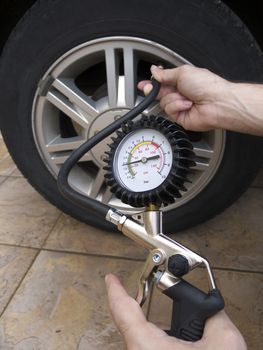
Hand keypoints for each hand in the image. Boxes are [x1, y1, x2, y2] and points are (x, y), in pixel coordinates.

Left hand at [105, 274, 246, 349]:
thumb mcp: (223, 343)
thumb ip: (214, 317)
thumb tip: (210, 309)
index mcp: (149, 348)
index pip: (124, 311)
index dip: (116, 291)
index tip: (111, 279)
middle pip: (134, 325)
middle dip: (142, 308)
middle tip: (150, 293)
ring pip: (142, 340)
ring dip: (153, 328)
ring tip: (167, 322)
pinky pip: (147, 348)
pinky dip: (157, 341)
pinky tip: (171, 341)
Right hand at [138, 65, 262, 134]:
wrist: (217, 103)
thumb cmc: (207, 85)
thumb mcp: (183, 72)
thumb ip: (166, 74)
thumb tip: (155, 71)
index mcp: (181, 81)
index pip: (162, 82)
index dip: (151, 84)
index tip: (143, 85)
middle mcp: (180, 94)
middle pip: (160, 94)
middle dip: (157, 91)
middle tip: (153, 90)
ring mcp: (180, 106)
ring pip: (163, 103)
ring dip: (173, 98)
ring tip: (186, 97)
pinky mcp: (180, 117)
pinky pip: (170, 111)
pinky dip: (177, 106)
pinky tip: (187, 105)